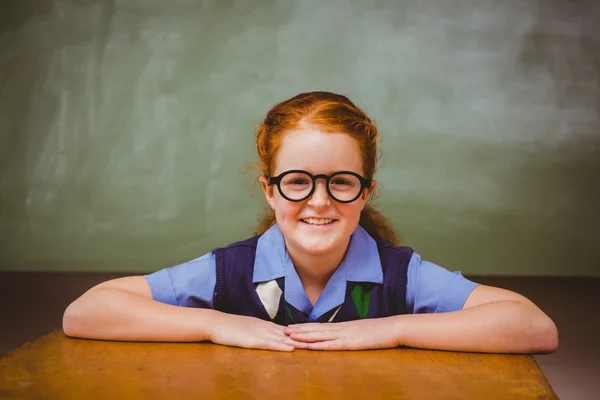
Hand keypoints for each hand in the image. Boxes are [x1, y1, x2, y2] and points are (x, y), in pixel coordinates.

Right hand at [207, 312, 308, 351]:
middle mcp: (266, 327)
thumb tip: (273, 335)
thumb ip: (261, 331)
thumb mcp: (250, 328)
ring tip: (313, 346)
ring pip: (282, 339)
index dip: (303, 334)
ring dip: (298, 343)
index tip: (316, 336)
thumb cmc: (231, 327)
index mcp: (266, 325)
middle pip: (290, 334)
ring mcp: (260, 333)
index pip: (288, 330)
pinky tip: (290, 349)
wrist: (216, 323)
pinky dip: (280, 346)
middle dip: (305, 338)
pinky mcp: (252, 340)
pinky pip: (269, 344)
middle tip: (321, 341)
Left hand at [284, 317, 401, 350]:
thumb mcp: (361, 331)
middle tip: (283, 330)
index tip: (292, 327)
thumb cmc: (379, 331)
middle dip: (299, 330)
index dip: (304, 327)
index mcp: (342, 326)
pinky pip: (331, 345)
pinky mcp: (350, 343)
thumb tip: (341, 335)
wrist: (393, 328)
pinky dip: (319, 345)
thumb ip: (350, 333)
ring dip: (304, 336)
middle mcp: (340, 329)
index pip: (319, 326)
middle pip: (315, 329)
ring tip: (290, 336)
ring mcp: (345, 335)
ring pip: (320, 335)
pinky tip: (309, 346)